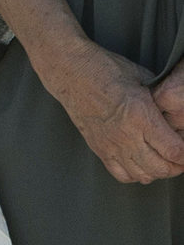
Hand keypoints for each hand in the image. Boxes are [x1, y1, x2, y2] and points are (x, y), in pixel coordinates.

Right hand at [51, 43, 183, 183]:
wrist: (71, 71)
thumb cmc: (106, 68)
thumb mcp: (142, 77)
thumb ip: (160, 100)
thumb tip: (177, 115)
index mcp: (140, 115)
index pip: (174, 150)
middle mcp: (126, 135)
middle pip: (162, 168)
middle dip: (177, 166)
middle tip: (180, 156)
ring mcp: (111, 145)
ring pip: (143, 176)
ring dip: (158, 172)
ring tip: (163, 160)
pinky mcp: (99, 149)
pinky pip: (122, 175)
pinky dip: (136, 175)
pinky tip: (141, 163)